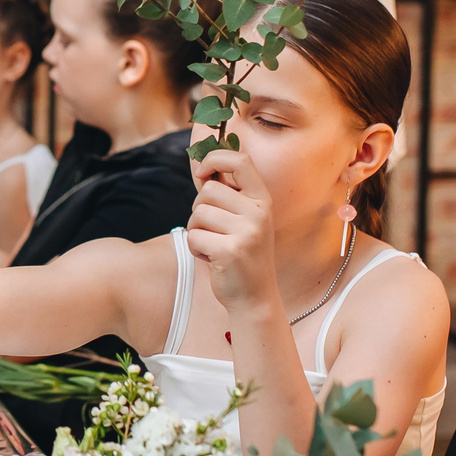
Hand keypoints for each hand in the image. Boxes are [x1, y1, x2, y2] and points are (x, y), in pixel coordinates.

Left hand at [184, 146, 284, 324]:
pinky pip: (193, 236)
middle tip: (214, 230)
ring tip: (215, 245)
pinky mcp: (231, 250)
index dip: (215, 158)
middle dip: (199, 209)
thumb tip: (200, 164)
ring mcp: (247, 232)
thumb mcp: (242, 218)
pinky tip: (212, 258)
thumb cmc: (241, 253)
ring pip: (197, 213)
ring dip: (197, 230)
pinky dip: (196, 248)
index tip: (202, 171)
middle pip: (208, 190)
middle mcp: (259, 212)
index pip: (240, 160)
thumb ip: (226, 193)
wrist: (254, 297)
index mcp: (262, 200)